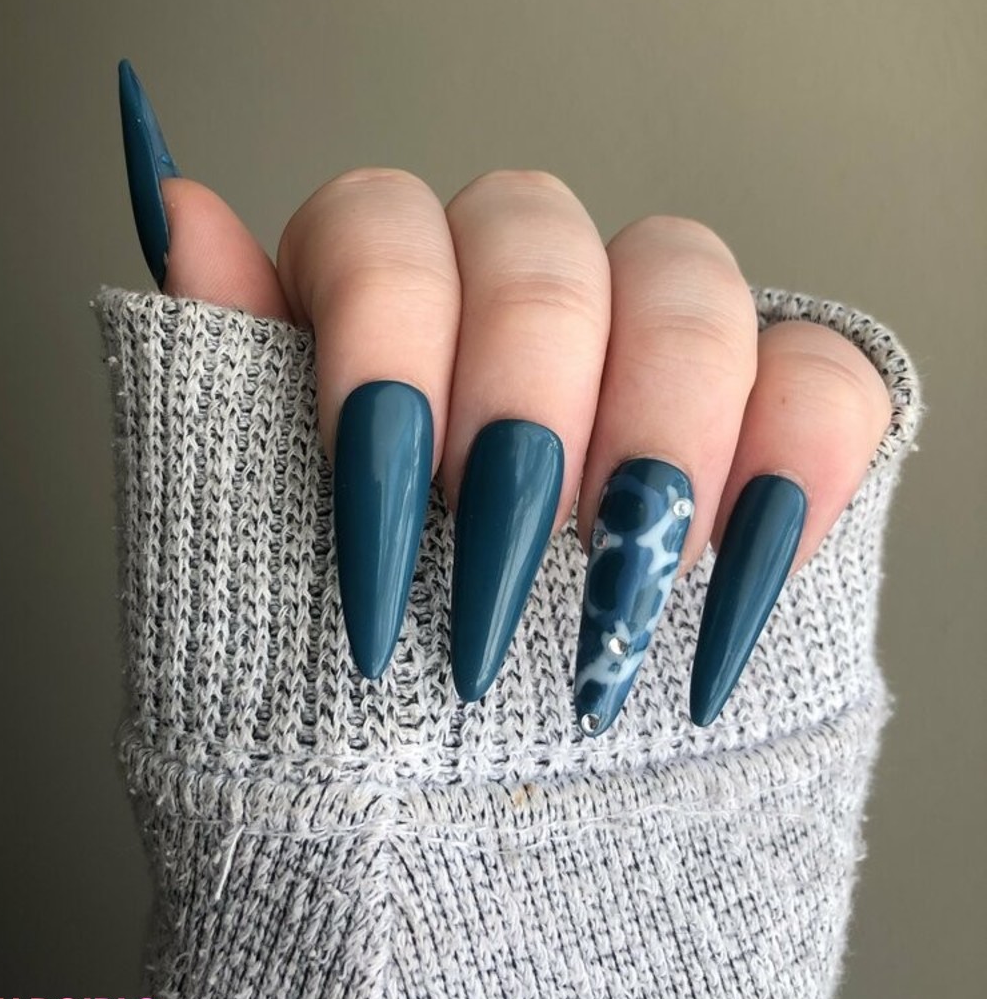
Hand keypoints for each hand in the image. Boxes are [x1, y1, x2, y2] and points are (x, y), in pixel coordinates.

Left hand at [119, 59, 891, 732]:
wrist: (468, 800)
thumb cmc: (347, 657)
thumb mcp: (253, 521)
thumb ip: (222, 359)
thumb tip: (177, 198)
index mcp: (383, 291)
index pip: (382, 222)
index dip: (385, 345)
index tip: (379, 519)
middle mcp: (518, 286)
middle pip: (536, 234)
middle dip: (516, 406)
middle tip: (492, 576)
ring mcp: (651, 336)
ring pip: (683, 276)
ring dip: (652, 436)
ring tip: (618, 597)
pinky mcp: (772, 407)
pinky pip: (821, 372)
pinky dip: (795, 465)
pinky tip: (739, 571)